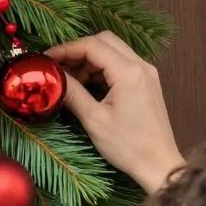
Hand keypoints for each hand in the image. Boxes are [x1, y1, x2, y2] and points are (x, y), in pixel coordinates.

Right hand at [45, 31, 182, 192]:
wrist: (158, 164)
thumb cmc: (128, 146)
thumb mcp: (94, 120)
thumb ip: (72, 93)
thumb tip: (52, 78)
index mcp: (129, 72)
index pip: (92, 45)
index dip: (65, 49)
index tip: (46, 59)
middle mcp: (141, 65)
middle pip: (104, 41)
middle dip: (78, 51)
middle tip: (58, 67)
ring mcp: (146, 72)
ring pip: (113, 51)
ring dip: (89, 60)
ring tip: (70, 80)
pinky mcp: (146, 82)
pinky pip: (121, 64)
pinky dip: (102, 69)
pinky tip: (87, 85)